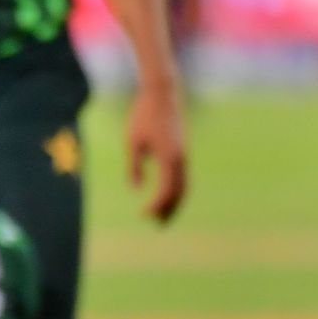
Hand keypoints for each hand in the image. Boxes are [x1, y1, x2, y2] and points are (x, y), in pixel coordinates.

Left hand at [126, 80, 186, 221]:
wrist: (162, 94)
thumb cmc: (143, 115)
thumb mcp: (133, 141)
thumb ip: (134, 166)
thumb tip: (136, 188)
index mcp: (168, 157)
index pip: (166, 191)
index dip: (156, 206)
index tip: (143, 215)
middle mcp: (181, 158)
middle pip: (179, 193)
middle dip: (168, 210)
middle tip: (155, 224)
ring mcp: (184, 155)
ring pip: (184, 186)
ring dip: (175, 203)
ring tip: (163, 216)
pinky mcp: (183, 150)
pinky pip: (183, 177)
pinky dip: (177, 190)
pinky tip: (167, 196)